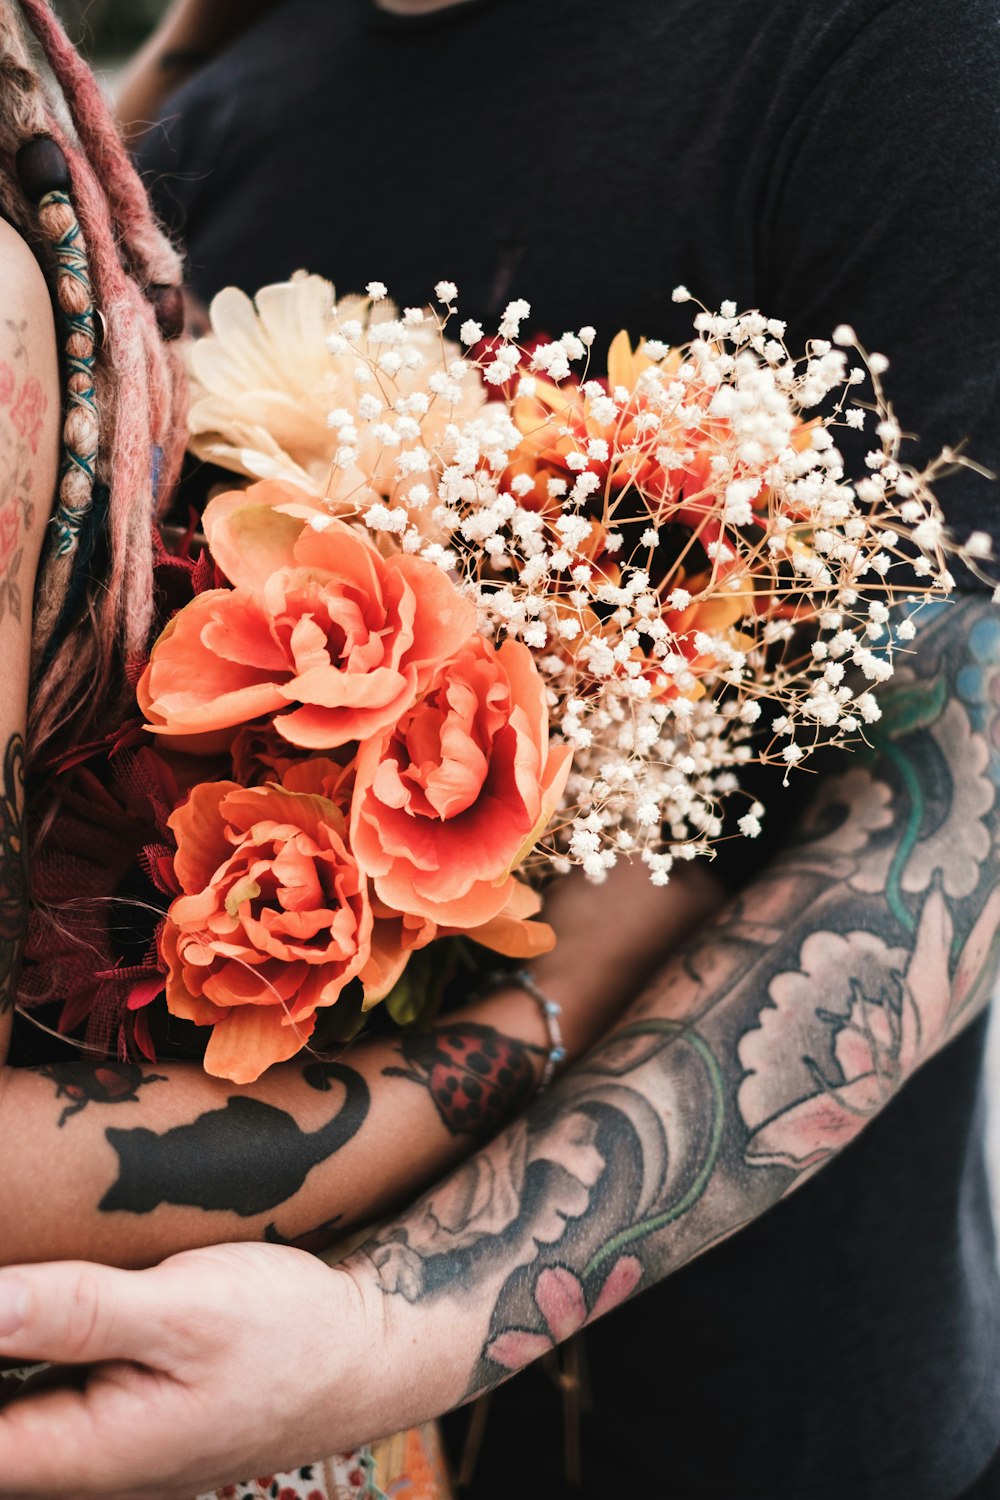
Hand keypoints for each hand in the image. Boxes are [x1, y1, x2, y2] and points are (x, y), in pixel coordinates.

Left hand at [0, 1244, 386, 1498]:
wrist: (367, 1353)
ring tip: (29, 1276)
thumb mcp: (189, 1306)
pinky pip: (54, 1394)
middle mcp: (88, 1465)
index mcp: (90, 1452)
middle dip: (4, 1339)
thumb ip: (80, 1310)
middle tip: (15, 1269)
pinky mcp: (126, 1417)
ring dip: (19, 1341)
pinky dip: (38, 1348)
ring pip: (21, 1408)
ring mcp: (108, 1446)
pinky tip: (49, 1301)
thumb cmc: (290, 1333)